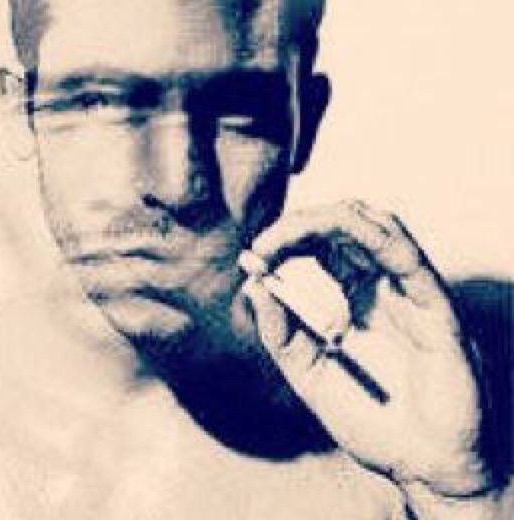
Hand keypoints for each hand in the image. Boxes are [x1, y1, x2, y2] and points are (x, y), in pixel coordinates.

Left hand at [242, 200, 490, 497]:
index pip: (321, 242)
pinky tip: (339, 235)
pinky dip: (373, 238)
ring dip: (329, 219)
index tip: (255, 253)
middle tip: (266, 242)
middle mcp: (382, 284)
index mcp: (354, 294)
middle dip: (301, 222)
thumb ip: (280, 331)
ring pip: (378, 226)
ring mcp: (409, 292)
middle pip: (345, 224)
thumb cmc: (369, 420)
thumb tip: (251, 284)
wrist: (420, 467)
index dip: (288, 237)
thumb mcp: (308, 373)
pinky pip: (408, 259)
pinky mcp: (436, 308)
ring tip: (289, 233)